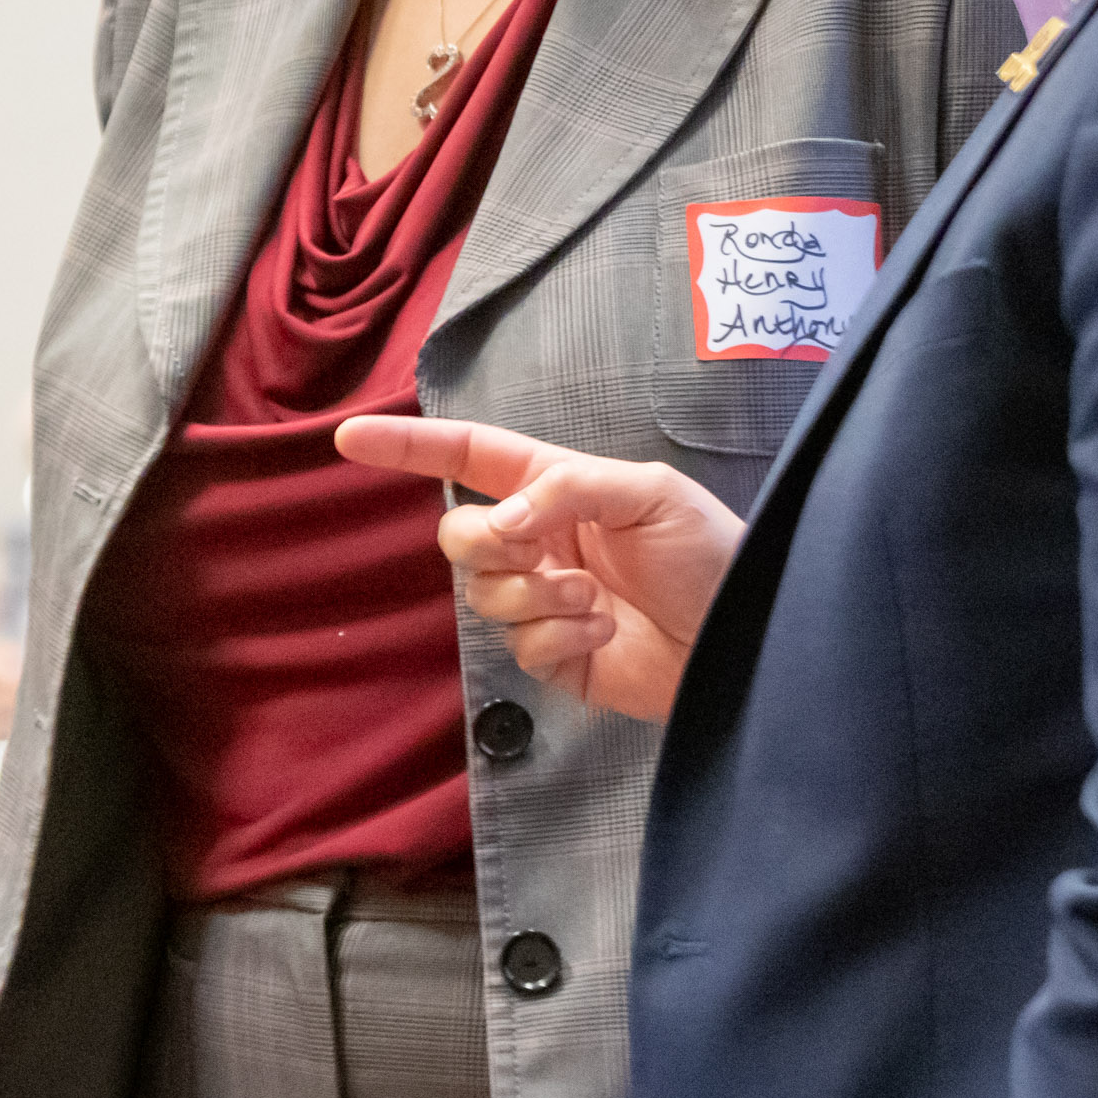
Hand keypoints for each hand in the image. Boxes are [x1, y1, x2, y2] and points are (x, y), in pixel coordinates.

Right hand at [334, 414, 745, 723]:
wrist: (747, 636)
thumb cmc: (711, 551)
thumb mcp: (651, 494)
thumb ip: (569, 488)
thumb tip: (503, 519)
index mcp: (555, 487)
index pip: (467, 458)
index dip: (408, 447)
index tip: (349, 438)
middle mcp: (540, 540)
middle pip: (459, 534)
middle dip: (487, 544)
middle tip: (538, 553)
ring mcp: (543, 601)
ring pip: (483, 593)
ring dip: (535, 594)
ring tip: (594, 601)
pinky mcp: (555, 659)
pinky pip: (519, 646)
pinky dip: (558, 639)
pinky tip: (603, 635)